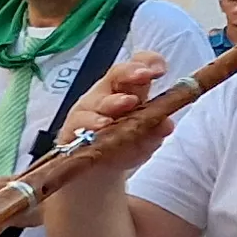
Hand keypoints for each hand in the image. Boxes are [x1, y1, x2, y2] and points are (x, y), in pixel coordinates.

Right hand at [51, 52, 176, 177]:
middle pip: (116, 74)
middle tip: (144, 76)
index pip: (138, 66)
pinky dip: (92, 123)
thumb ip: (155, 131)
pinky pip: (80, 123)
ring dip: (114, 101)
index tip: (160, 71)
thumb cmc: (120, 147)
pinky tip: (102, 126)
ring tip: (127, 103)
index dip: (149, 63)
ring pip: (98, 100)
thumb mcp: (144, 141)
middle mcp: (106, 95)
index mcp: (128, 91)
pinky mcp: (71, 129)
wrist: (93, 174)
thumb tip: (165, 125)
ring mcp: (87, 111)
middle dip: (130, 72)